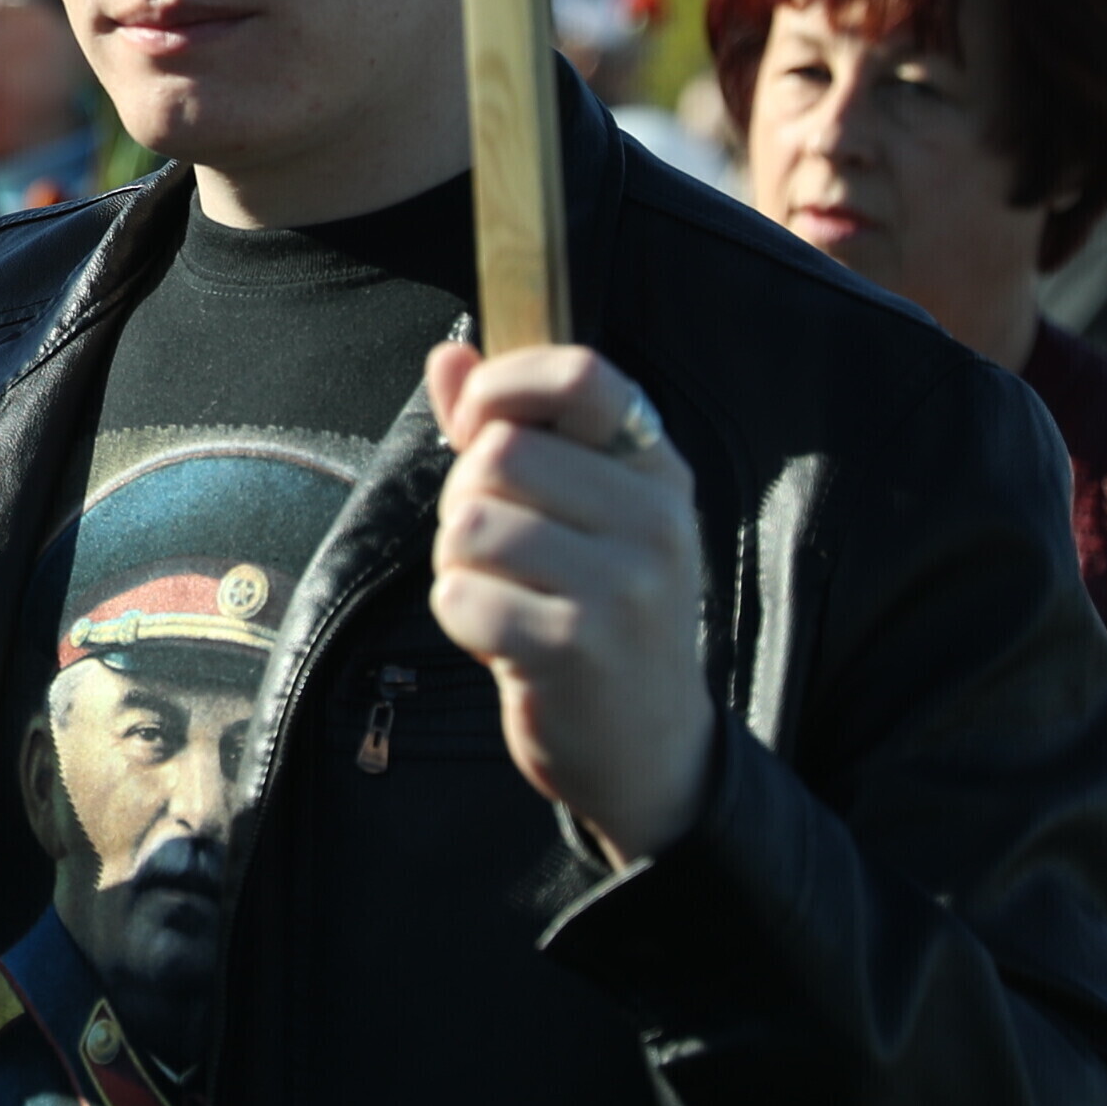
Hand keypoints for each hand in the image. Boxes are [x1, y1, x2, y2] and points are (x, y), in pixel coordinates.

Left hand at [424, 341, 716, 867]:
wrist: (651, 749)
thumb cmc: (603, 615)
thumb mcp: (582, 514)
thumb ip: (512, 428)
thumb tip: (450, 356)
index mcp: (656, 469)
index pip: (582, 376)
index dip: (505, 387)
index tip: (478, 427)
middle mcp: (653, 520)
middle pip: (498, 455)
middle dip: (465, 499)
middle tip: (496, 550)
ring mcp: (622, 586)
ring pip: (469, 526)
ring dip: (458, 565)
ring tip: (503, 594)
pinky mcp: (576, 648)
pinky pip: (460, 597)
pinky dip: (459, 618)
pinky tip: (502, 640)